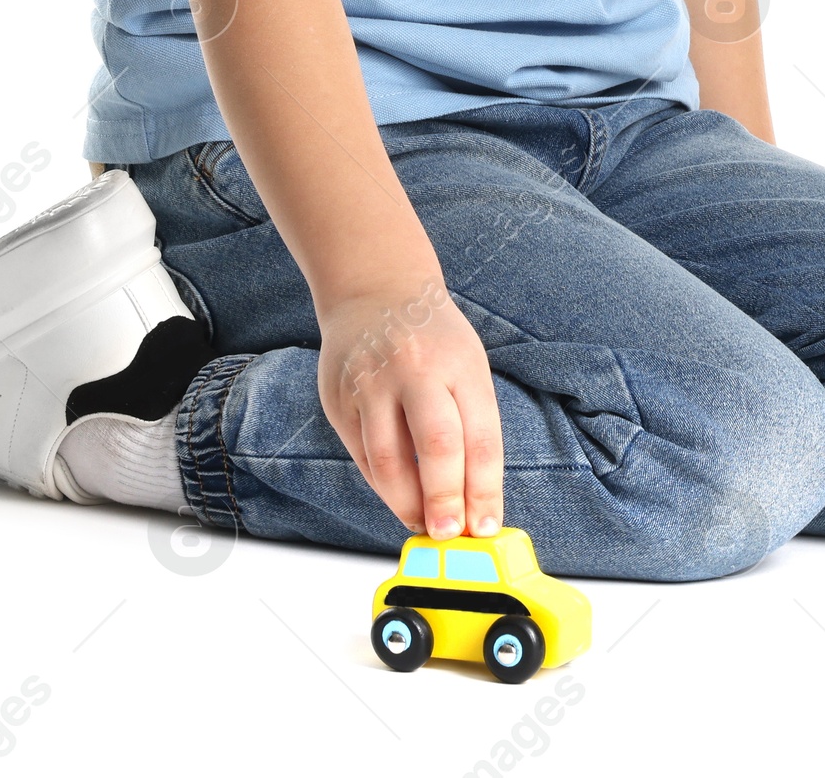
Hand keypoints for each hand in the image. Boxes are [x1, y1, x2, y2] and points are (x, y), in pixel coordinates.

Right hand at [317, 279, 502, 540]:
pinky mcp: (339, 399)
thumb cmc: (433, 339)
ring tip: (422, 523)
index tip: (486, 527)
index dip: (485, 490)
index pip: (480, 437)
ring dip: (407, 504)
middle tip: (450, 534)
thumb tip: (475, 503)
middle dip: (446, 500)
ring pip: (388, 461)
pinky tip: (398, 496)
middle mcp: (415, 370)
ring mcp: (371, 383)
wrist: (375, 290)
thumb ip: (473, 429)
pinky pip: (362, 456)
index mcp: (459, 363)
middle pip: (437, 446)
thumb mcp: (467, 367)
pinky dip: (382, 485)